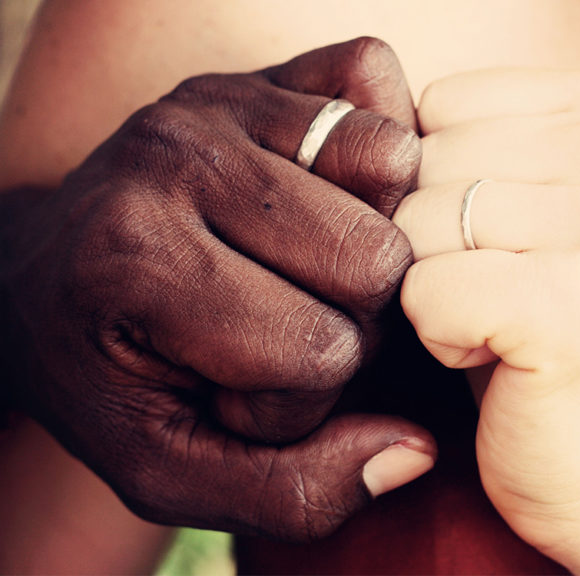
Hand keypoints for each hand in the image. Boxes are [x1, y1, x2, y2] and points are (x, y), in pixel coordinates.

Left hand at [1, 37, 434, 540]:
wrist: (44, 279)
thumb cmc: (109, 376)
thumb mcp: (169, 470)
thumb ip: (291, 492)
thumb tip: (414, 452)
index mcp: (141, 263)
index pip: (321, 351)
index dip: (299, 397)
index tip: (238, 387)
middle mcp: (177, 157)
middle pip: (375, 258)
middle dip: (347, 318)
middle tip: (280, 325)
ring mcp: (218, 101)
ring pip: (391, 168)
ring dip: (367, 234)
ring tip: (303, 264)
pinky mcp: (253, 72)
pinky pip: (371, 78)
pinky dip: (373, 148)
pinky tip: (327, 196)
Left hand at [395, 67, 579, 567]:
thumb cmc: (547, 328)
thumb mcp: (525, 206)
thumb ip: (469, 142)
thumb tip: (370, 126)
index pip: (443, 105)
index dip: (442, 186)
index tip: (508, 243)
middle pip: (424, 161)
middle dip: (433, 242)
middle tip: (506, 294)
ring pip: (414, 225)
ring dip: (434, 289)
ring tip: (507, 323)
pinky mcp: (579, 303)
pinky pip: (422, 291)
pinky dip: (438, 337)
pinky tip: (502, 358)